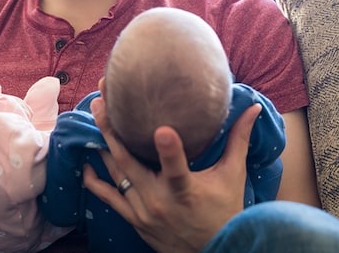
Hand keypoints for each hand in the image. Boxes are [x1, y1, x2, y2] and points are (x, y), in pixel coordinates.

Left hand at [83, 96, 260, 252]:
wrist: (214, 252)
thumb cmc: (225, 211)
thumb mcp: (233, 176)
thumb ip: (237, 140)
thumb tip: (253, 108)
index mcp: (186, 190)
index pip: (176, 169)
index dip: (169, 151)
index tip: (161, 129)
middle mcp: (160, 201)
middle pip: (129, 162)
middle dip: (111, 130)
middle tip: (101, 101)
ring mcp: (143, 210)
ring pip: (116, 174)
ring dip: (102, 145)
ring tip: (94, 115)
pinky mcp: (134, 218)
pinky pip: (108, 197)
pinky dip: (94, 181)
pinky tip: (85, 163)